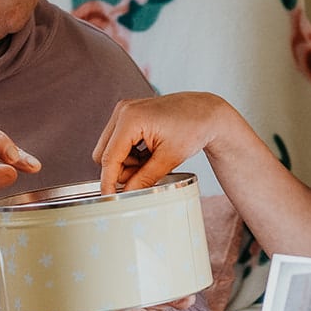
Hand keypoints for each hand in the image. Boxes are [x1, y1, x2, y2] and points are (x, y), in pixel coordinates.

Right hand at [92, 92, 232, 193]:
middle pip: (105, 154)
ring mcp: (125, 111)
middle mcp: (123, 111)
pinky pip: (118, 142)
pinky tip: (150, 153)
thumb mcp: (169, 159)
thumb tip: (127, 194)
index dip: (108, 181)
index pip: (109, 157)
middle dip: (122, 169)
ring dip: (127, 162)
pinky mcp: (129, 114)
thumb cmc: (193, 128)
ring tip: (152, 160)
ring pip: (110, 149)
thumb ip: (144, 178)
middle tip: (148, 172)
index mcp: (131, 119)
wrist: (206, 112)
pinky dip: (131, 153)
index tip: (109, 199)